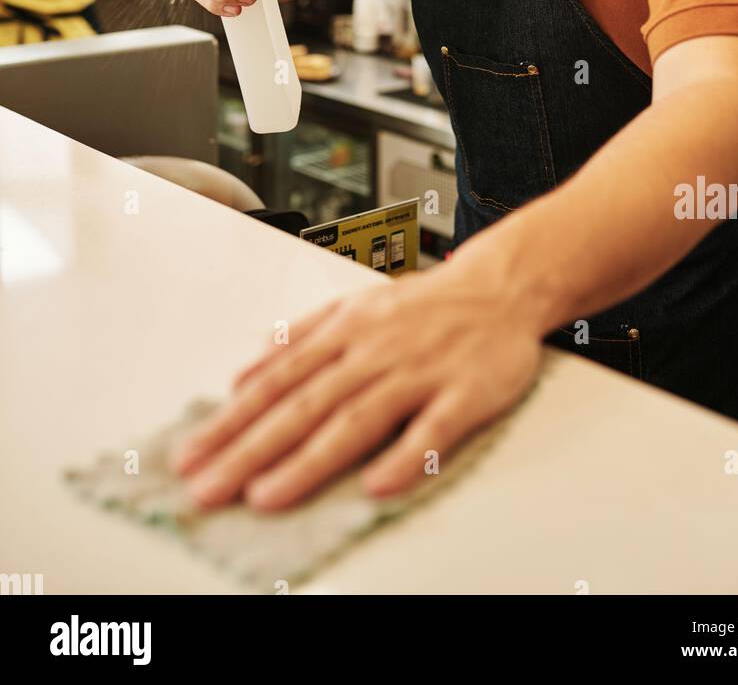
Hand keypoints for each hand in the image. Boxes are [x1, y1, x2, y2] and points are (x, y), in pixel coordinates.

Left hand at [169, 261, 543, 509]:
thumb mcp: (353, 305)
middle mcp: (374, 351)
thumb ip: (298, 336)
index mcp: (344, 331)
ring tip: (266, 495)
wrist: (500, 286)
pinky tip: (376, 486)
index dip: (231, 420)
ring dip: (309, 460)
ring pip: (357, 419)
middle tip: (208, 489)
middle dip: (250, 449)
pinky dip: (404, 457)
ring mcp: (418, 372)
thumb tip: (245, 370)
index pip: (276, 382)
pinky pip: (432, 430)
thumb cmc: (424, 304)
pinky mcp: (463, 393)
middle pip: (304, 406)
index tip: (192, 455)